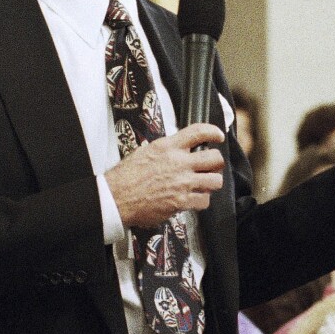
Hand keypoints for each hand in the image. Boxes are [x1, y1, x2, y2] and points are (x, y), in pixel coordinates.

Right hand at [105, 123, 225, 227]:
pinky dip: (202, 200)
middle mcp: (179, 163)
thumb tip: (176, 150)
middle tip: (211, 166)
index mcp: (168, 147)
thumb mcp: (145, 152)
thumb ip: (165, 150)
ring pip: (215, 181)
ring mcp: (183, 183)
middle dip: (216, 163)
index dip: (213, 132)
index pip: (199, 132)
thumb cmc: (126, 177)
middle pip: (215, 158)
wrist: (116, 197)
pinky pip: (205, 200)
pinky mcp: (182, 201)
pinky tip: (194, 198)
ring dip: (212, 182)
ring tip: (204, 183)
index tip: (217, 136)